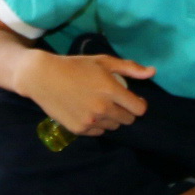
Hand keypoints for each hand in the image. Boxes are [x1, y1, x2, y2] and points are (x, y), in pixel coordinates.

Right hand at [22, 54, 153, 135]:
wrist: (42, 77)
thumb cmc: (75, 66)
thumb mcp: (103, 61)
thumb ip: (129, 68)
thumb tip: (152, 72)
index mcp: (111, 90)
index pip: (139, 109)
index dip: (139, 104)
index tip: (133, 99)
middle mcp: (103, 108)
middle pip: (128, 120)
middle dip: (125, 112)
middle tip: (114, 102)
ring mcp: (91, 121)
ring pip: (113, 127)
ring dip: (111, 119)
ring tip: (99, 106)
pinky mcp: (79, 129)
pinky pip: (98, 132)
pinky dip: (97, 125)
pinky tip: (87, 112)